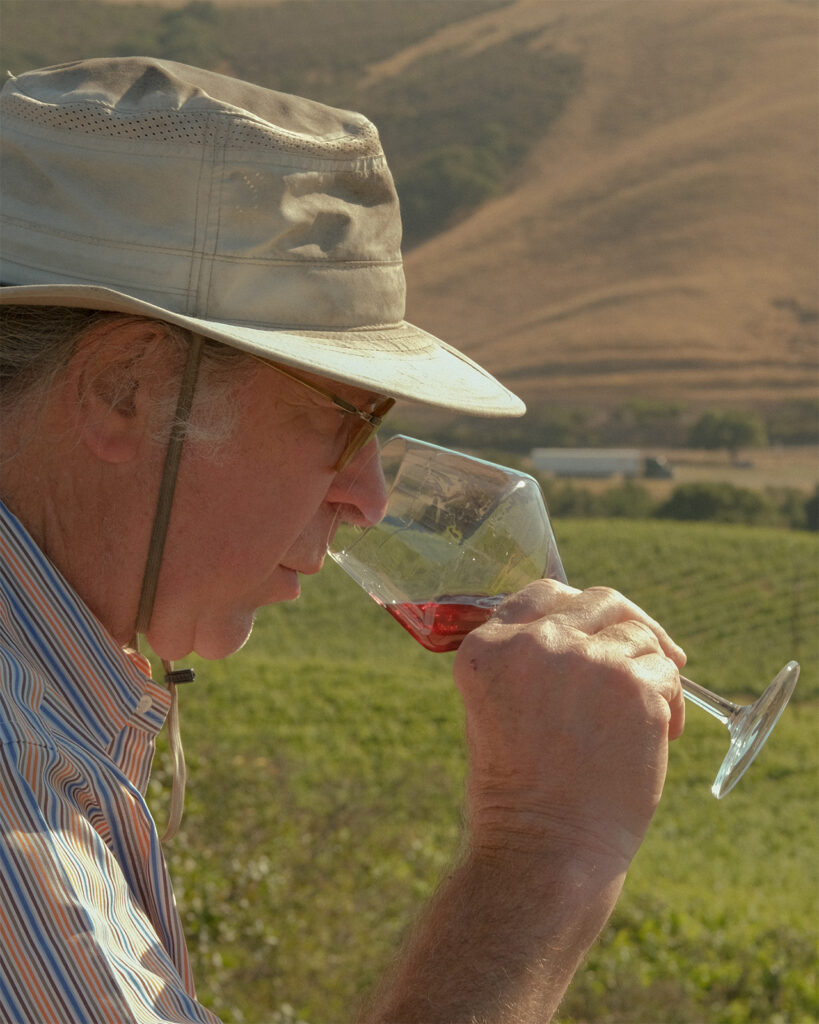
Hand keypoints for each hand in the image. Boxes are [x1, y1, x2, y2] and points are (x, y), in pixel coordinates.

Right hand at [453, 579, 685, 873]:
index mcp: (487, 648)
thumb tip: (585, 630)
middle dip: (630, 622)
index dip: (579, 608)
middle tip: (655, 651)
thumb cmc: (521, 792)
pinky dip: (672, 702)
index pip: (542, 593)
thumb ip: (527, 660)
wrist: (547, 850)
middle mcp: (532, 643)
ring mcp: (584, 660)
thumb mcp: (497, 709)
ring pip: (639, 636)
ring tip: (648, 720)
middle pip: (600, 601)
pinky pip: (666, 672)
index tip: (602, 626)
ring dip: (651, 670)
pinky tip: (661, 736)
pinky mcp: (632, 685)